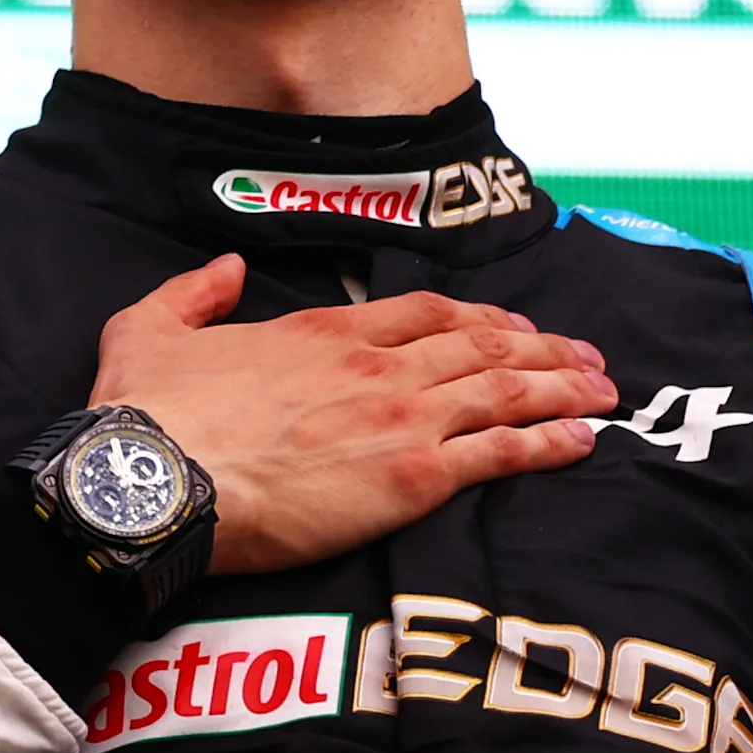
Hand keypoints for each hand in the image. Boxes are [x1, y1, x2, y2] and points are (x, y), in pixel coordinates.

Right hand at [88, 254, 617, 574]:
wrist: (154, 484)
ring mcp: (400, 419)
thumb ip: (193, 291)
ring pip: (504, 391)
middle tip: (587, 357)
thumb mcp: (150, 327)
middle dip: (543, 349)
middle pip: (481, 346)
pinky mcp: (410, 478)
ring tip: (604, 390)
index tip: (512, 328)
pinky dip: (550, 442)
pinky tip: (583, 440)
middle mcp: (375, 365)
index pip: (424, 313)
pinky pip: (500, 453)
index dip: (479, 319)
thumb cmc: (148, 416)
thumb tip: (225, 268)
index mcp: (323, 330)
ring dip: (563, 386)